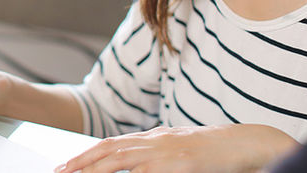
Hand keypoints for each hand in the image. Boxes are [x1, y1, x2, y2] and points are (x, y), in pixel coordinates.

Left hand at [55, 124, 298, 172]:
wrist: (247, 144)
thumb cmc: (217, 152)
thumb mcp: (180, 150)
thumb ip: (157, 155)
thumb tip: (135, 167)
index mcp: (155, 137)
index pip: (112, 144)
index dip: (87, 154)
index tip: (67, 166)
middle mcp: (156, 141)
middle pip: (109, 149)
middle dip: (81, 161)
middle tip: (58, 172)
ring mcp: (166, 152)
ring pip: (120, 159)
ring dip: (94, 168)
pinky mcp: (179, 164)